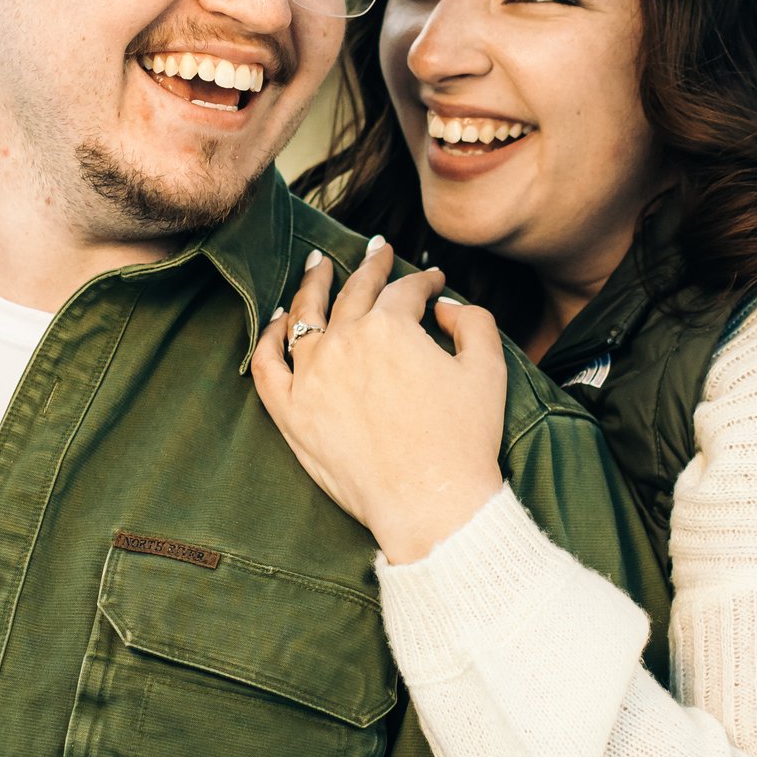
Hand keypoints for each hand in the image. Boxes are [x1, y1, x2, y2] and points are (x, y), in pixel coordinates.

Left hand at [250, 235, 508, 565]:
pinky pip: (267, 365)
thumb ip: (472, 322)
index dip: (423, 282)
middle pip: (354, 293)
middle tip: (376, 251)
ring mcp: (311, 377)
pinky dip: (268, 338)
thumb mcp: (488, 369)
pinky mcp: (292, 413)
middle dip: (370, 267)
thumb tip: (445, 307)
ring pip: (304, 316)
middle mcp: (345, 343)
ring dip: (312, 286)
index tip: (433, 282)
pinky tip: (276, 321)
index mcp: (391, 328)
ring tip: (318, 266)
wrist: (431, 506)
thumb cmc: (463, 442)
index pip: (405, 291)